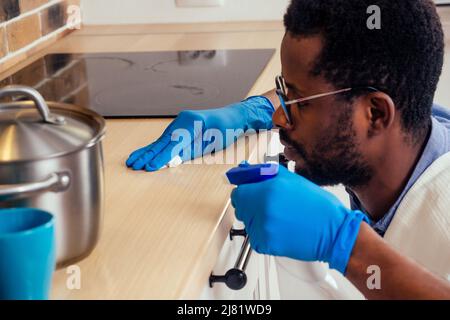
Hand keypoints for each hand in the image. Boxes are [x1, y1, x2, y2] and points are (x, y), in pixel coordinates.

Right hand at [126, 96, 273, 170]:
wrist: (232, 117)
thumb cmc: (226, 128)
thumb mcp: (213, 140)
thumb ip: (193, 149)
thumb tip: (174, 159)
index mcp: (190, 122)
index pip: (173, 144)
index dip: (161, 157)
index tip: (150, 167)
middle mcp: (181, 122)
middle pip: (162, 142)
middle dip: (147, 156)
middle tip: (134, 166)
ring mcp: (178, 125)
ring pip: (160, 142)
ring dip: (145, 153)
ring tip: (131, 161)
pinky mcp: (178, 130)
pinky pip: (164, 141)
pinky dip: (153, 149)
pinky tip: (141, 155)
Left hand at [230, 165, 368, 273]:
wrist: (333, 232)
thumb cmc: (318, 207)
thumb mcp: (293, 180)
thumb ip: (265, 174)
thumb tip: (246, 170)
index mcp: (269, 190)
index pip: (239, 192)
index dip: (245, 192)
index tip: (250, 194)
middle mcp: (263, 208)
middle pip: (241, 208)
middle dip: (251, 206)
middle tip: (271, 208)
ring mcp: (263, 227)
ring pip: (248, 223)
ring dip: (258, 221)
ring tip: (280, 219)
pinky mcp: (266, 244)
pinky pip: (255, 238)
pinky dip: (264, 236)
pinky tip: (281, 231)